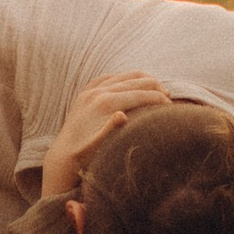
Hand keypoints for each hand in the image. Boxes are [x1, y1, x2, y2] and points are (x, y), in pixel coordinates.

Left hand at [39, 71, 174, 201]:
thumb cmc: (86, 154)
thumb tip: (123, 115)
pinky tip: (128, 82)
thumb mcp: (99, 145)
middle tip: (168, 95)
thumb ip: (111, 129)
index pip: (140, 94)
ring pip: (121, 77)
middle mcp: (97, 92)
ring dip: (140, 80)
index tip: (171, 105)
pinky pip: (106, 78)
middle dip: (154, 86)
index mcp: (105, 103)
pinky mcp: (84, 94)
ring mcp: (90, 91)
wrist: (63, 156)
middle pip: (134, 82)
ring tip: (155, 86)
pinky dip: (121, 78)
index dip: (158, 98)